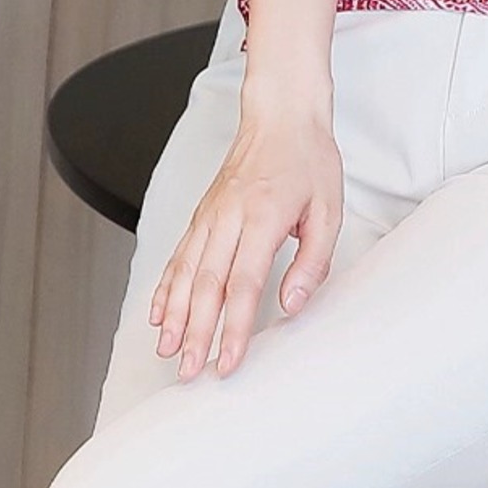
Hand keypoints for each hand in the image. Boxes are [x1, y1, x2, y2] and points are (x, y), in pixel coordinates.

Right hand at [147, 105, 343, 381]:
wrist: (281, 115)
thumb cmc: (308, 159)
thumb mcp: (329, 209)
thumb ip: (313, 261)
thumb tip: (292, 304)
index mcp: (264, 216)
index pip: (244, 283)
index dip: (233, 328)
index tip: (227, 362)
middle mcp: (230, 216)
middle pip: (206, 284)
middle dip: (195, 333)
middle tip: (189, 372)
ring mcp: (211, 214)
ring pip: (185, 271)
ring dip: (174, 315)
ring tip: (168, 350)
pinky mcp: (202, 213)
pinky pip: (178, 253)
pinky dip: (165, 286)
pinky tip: (158, 312)